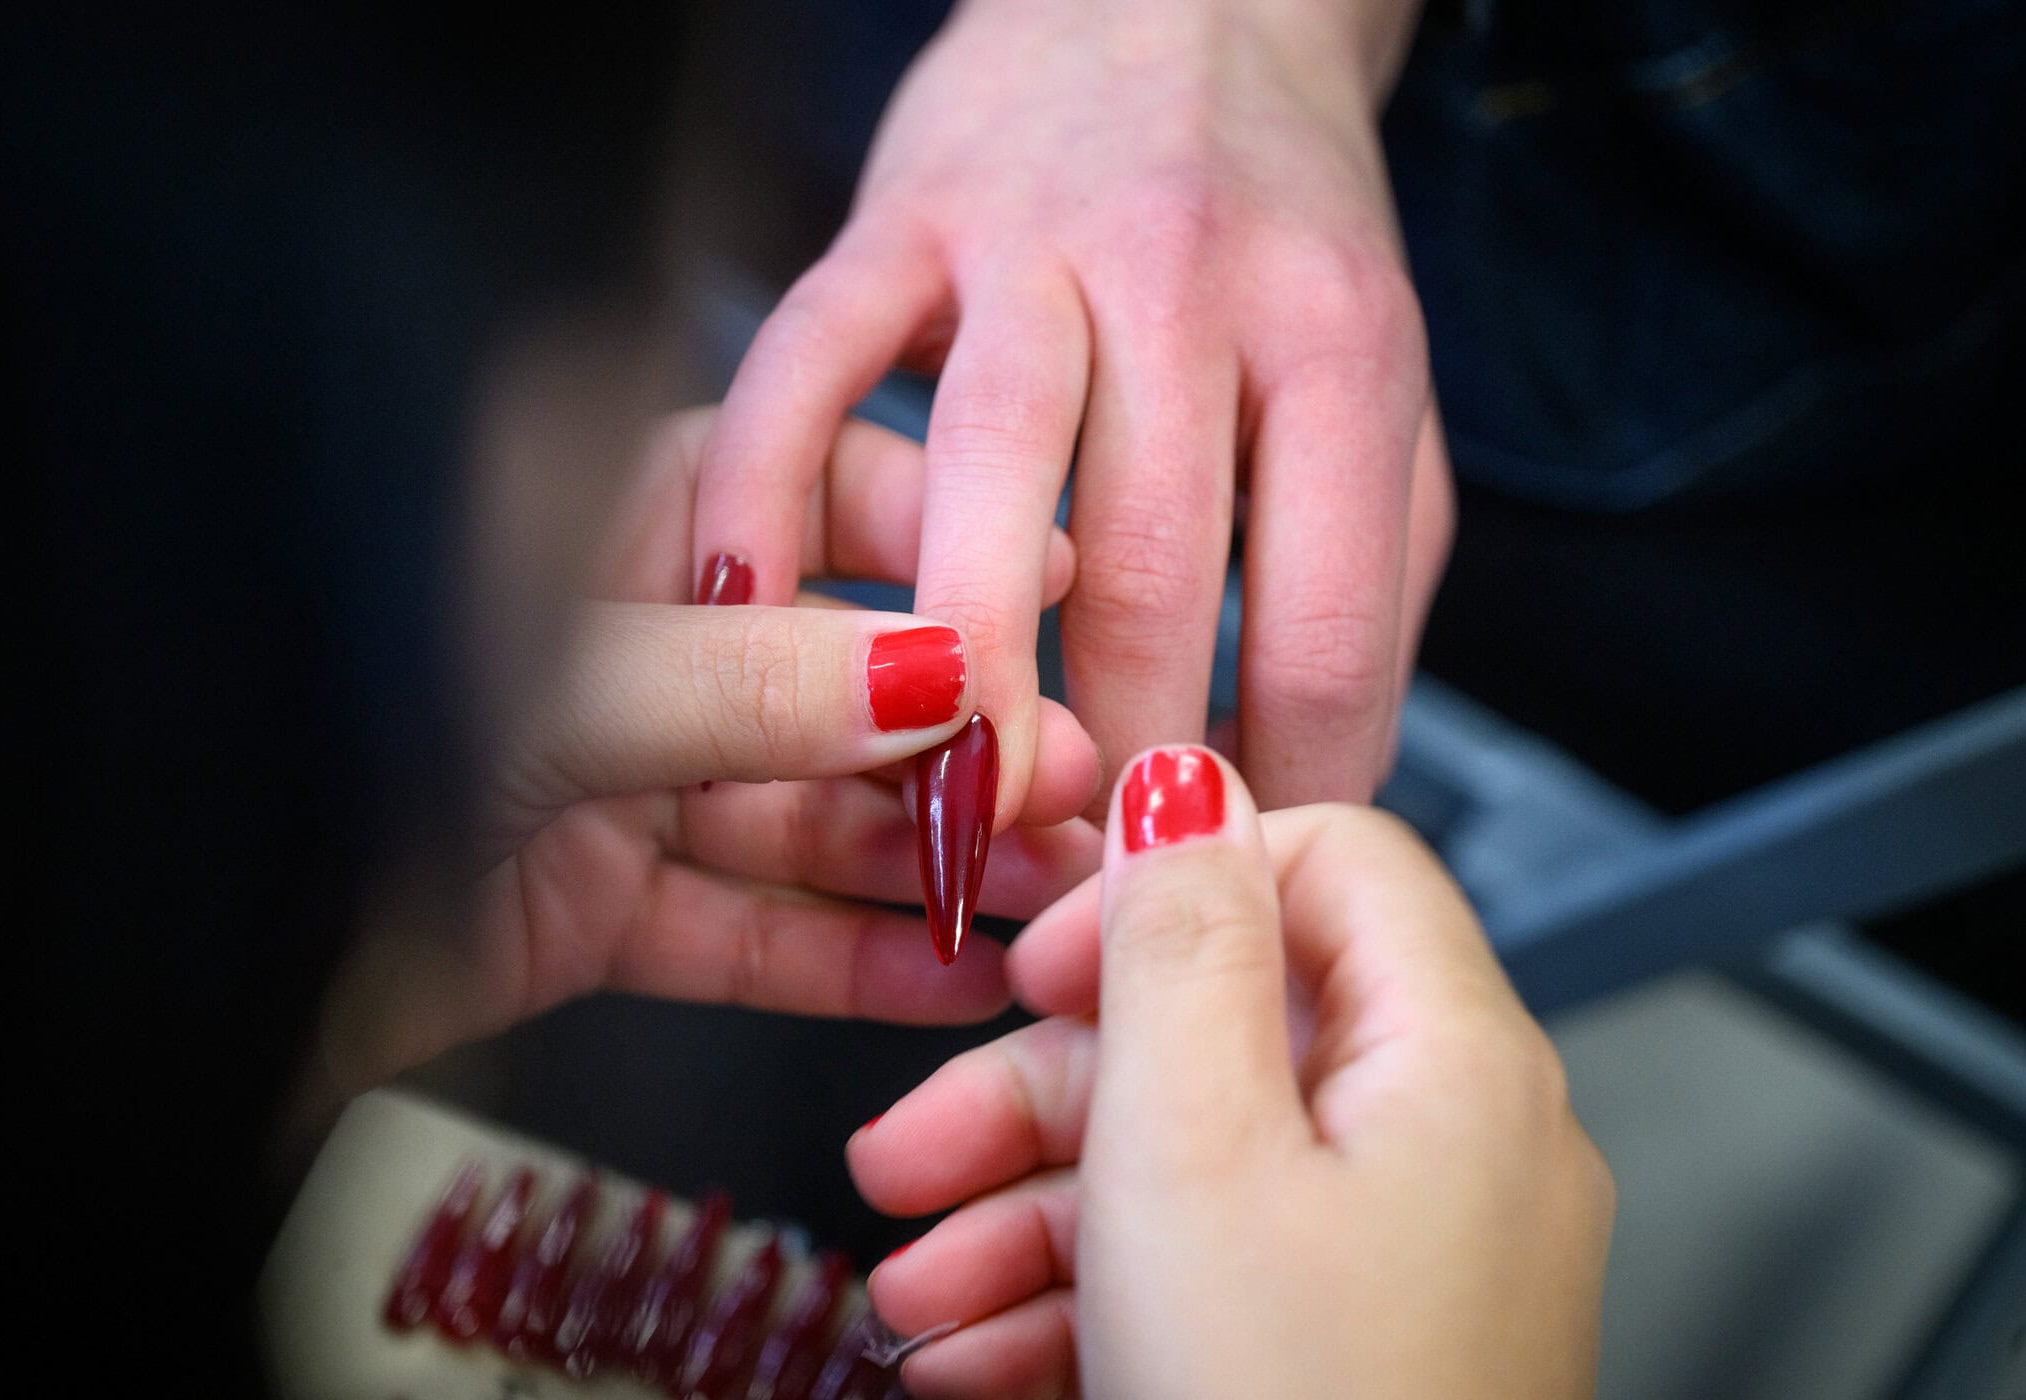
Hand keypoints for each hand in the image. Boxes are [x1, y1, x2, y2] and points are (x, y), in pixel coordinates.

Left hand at [310, 408, 1103, 1098]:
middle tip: (1079, 780)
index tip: (1044, 582)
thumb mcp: (557, 690)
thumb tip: (944, 671)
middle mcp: (619, 641)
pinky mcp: (600, 908)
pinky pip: (746, 931)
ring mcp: (614, 777)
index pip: (797, 490)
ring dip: (930, 857)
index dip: (928, 539)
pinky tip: (958, 977)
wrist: (191, 946)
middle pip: (827, 674)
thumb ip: (748, 685)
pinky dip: (848, 959)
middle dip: (959, 735)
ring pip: (804, 814)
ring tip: (1056, 891)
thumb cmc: (334, 733)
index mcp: (589, 525)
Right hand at [694, 0, 1453, 820]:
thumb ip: (1367, 576)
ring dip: (960, 669)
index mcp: (1336, 341)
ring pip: (986, 480)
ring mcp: (1032, 248)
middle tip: (1075, 888)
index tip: (1231, 868)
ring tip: (945, 812)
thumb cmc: (1277, 226)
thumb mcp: (1383, 386)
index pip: (1323, 620)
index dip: (1283, 782)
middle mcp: (1190, 285)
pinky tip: (734, 617)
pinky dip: (761, 496)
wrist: (1180, 1)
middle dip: (1108, 762)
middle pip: (1152, 571)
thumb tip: (1307, 778)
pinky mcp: (895, 224)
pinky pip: (804, 365)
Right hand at [850, 748, 1612, 1398]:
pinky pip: (1211, 1278)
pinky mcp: (1352, 1353)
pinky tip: (977, 1358)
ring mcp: (1407, 1262)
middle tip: (909, 1151)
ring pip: (1194, 1171)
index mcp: (1449, 1060)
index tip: (1042, 964)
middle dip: (1037, 1094)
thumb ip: (1180, 942)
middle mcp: (1451, 1149)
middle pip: (1224, 1034)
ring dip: (1028, 1218)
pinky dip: (1087, 1302)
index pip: (1319, 864)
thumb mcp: (1190, 1149)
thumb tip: (1186, 777)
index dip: (1164, 889)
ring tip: (912, 1297)